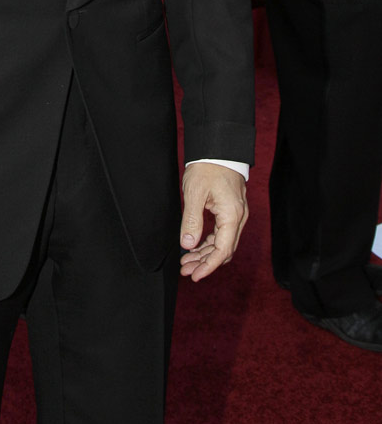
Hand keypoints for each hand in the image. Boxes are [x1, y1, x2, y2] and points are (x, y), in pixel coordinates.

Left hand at [179, 163, 247, 281]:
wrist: (218, 148)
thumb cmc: (208, 167)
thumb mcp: (195, 193)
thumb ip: (192, 220)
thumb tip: (188, 245)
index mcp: (232, 215)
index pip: (222, 250)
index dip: (209, 266)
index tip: (194, 275)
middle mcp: (238, 218)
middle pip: (224, 250)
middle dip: (205, 263)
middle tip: (185, 270)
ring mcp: (236, 214)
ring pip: (223, 243)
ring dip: (206, 254)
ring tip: (187, 261)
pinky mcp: (231, 210)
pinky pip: (222, 233)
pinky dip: (209, 242)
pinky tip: (195, 246)